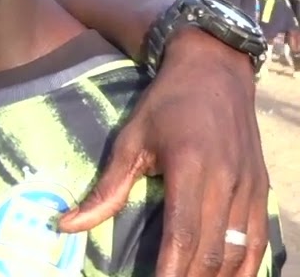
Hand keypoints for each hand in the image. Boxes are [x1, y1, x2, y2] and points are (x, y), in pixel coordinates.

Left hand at [59, 27, 266, 276]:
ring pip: (239, 252)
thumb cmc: (166, 104)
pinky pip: (258, 240)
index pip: (184, 234)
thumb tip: (67, 225)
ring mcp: (250, 188)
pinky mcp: (261, 189)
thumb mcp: (130, 139)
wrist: (216, 70)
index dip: (171, 270)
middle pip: (212, 251)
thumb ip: (106, 189)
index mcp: (191, 168)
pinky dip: (244, 268)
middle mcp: (226, 182)